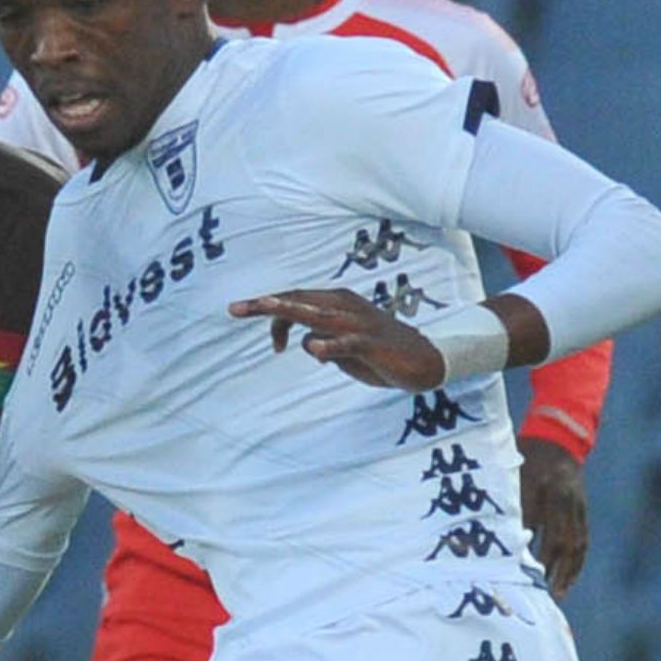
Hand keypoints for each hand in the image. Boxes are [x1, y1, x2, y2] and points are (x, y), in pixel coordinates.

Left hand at [228, 289, 444, 392]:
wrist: (426, 360)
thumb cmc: (381, 352)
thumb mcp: (343, 349)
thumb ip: (322, 342)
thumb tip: (303, 344)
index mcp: (336, 304)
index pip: (295, 299)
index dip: (268, 308)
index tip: (238, 312)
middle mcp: (344, 307)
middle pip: (298, 301)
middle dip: (265, 305)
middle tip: (234, 308)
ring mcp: (357, 325)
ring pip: (318, 314)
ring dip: (291, 311)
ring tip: (267, 308)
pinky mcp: (371, 344)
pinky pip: (347, 343)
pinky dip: (330, 346)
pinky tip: (315, 351)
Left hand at [517, 436, 588, 598]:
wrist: (557, 439)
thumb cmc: (527, 457)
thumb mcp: (514, 473)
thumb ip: (511, 503)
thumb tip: (504, 538)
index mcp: (543, 485)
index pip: (534, 523)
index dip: (527, 547)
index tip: (518, 569)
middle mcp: (563, 498)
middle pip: (559, 538)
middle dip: (550, 566)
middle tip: (538, 590)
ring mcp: (576, 505)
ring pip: (575, 544)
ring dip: (567, 571)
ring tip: (556, 593)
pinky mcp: (582, 511)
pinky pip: (583, 540)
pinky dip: (576, 562)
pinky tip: (568, 579)